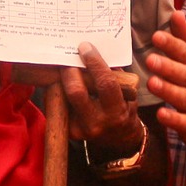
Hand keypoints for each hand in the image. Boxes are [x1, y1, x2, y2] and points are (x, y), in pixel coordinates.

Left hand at [61, 42, 143, 158]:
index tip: (85, 47)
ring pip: (62, 98)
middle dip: (70, 70)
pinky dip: (58, 91)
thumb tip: (94, 52)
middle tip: (69, 56)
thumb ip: (113, 75)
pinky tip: (60, 81)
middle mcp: (97, 123)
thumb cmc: (123, 109)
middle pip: (76, 92)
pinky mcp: (69, 132)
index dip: (94, 63)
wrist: (119, 137)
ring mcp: (80, 130)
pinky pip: (59, 106)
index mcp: (116, 112)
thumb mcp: (127, 94)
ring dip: (61, 79)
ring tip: (62, 65)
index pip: (105, 83)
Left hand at [145, 12, 185, 154]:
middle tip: (151, 59)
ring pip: (184, 98)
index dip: (173, 45)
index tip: (157, 36)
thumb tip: (176, 13)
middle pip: (185, 75)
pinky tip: (161, 114)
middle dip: (168, 67)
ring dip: (168, 90)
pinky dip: (174, 120)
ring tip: (152, 83)